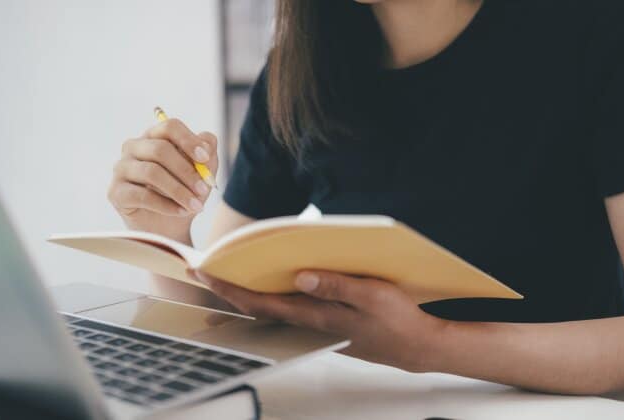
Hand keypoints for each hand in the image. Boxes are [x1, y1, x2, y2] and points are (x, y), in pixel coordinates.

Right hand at [108, 119, 218, 243]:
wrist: (170, 226)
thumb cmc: (185, 192)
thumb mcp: (203, 173)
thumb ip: (208, 155)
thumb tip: (207, 141)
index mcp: (155, 136)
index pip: (169, 127)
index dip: (189, 141)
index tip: (205, 158)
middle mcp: (134, 147)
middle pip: (160, 149)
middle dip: (186, 171)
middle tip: (204, 189)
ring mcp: (121, 168)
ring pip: (152, 172)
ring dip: (179, 191)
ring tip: (197, 205)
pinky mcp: (115, 192)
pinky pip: (142, 195)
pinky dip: (166, 205)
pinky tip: (182, 212)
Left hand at [190, 270, 447, 371]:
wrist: (416, 347)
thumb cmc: (398, 321)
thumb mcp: (373, 296)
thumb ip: (336, 286)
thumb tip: (300, 276)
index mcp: (316, 315)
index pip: (262, 303)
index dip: (232, 289)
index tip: (207, 274)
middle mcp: (310, 324)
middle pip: (260, 310)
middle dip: (231, 294)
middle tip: (207, 277)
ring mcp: (318, 327)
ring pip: (273, 313)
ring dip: (249, 299)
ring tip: (230, 284)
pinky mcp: (327, 326)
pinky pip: (290, 313)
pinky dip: (272, 303)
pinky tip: (273, 293)